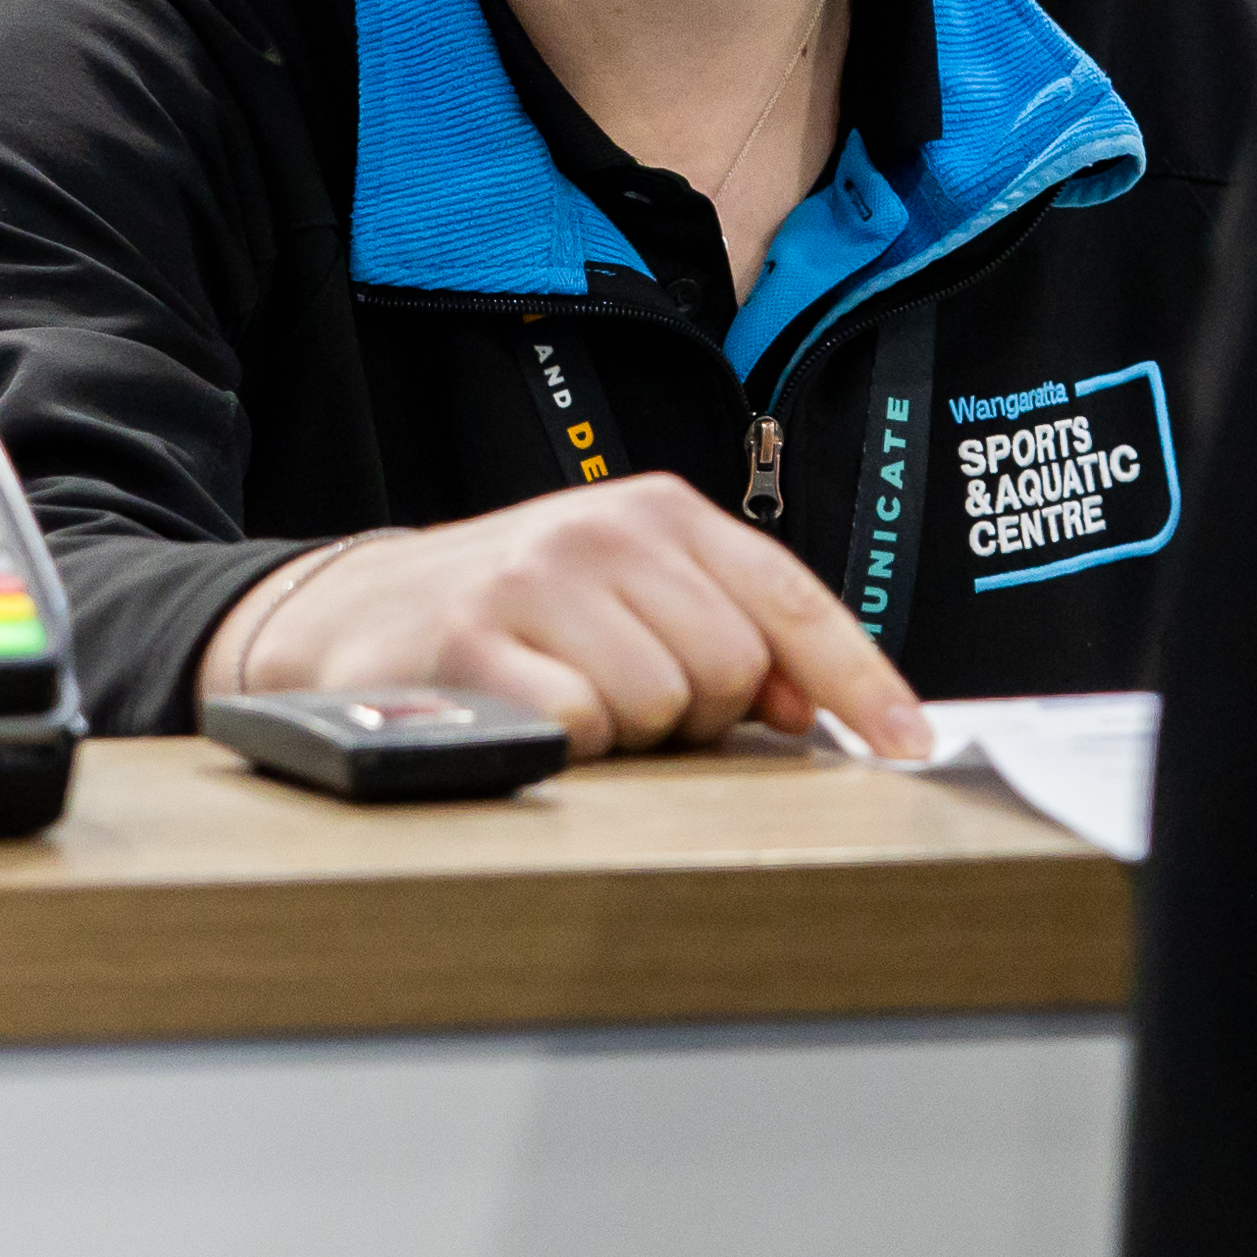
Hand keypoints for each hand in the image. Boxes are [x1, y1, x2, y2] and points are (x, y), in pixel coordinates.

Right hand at [204, 483, 927, 760]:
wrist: (346, 617)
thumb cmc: (506, 616)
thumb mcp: (621, 594)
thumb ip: (723, 632)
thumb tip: (816, 712)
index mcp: (656, 512)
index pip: (789, 599)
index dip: (860, 678)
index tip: (910, 743)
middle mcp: (601, 532)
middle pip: (730, 669)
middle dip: (694, 712)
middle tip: (626, 697)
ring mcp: (534, 581)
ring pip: (658, 706)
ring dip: (623, 733)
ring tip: (566, 700)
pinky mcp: (473, 645)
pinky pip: (578, 728)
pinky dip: (563, 744)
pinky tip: (524, 716)